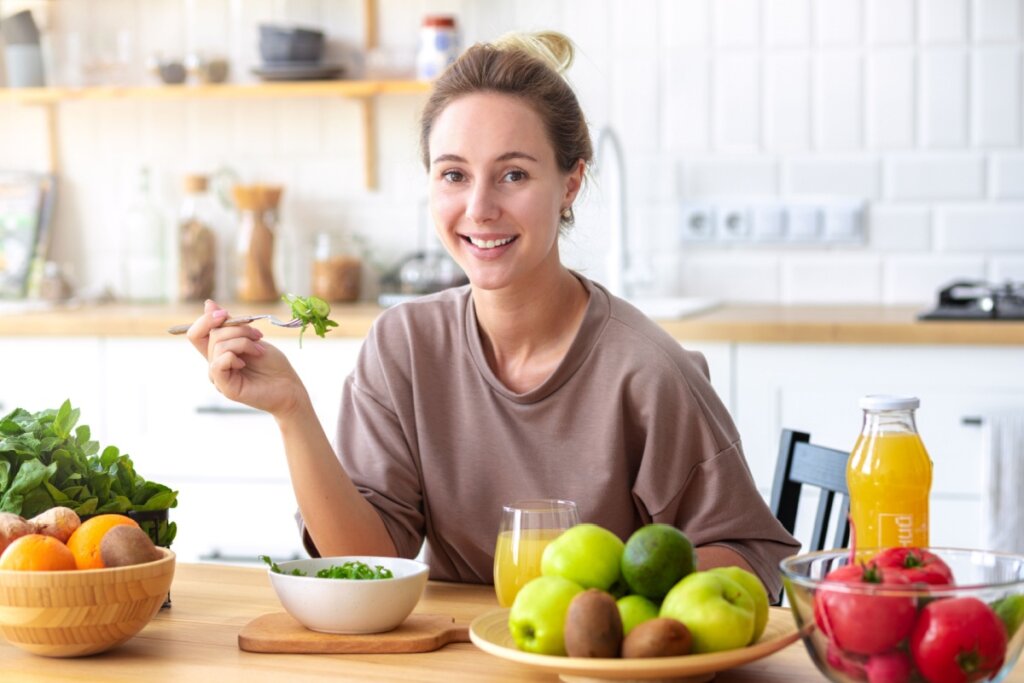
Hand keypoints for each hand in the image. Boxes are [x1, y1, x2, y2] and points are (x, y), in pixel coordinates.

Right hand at [186, 299, 307, 417]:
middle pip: (212, 335)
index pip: (197, 333)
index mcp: (219, 352)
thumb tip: (208, 304)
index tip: (225, 314)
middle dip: (238, 329)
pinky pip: (218, 364)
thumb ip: (229, 325)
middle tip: (258, 336)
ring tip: (259, 351)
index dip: (206, 319)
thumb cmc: (273, 365)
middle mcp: (216, 364)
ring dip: (243, 342)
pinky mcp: (225, 388)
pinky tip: (245, 363)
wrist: (290, 387)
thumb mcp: (251, 338)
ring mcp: (219, 377)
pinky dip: (233, 357)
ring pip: (218, 346)